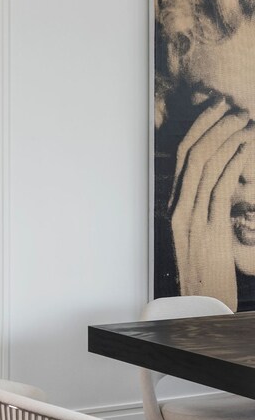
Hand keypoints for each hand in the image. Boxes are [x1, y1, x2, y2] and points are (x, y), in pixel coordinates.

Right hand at [169, 97, 254, 310]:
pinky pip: (220, 189)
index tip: (214, 110)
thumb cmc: (203, 278)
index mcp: (174, 208)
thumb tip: (215, 180)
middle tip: (233, 109)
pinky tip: (245, 149)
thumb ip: (201, 209)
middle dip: (212, 126)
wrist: (199, 310)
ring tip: (244, 124)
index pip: (181, 158)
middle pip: (191, 156)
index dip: (199, 129)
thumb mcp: (197, 238)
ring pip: (204, 167)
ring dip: (227, 140)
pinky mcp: (209, 232)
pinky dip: (233, 164)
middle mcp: (178, 210)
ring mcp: (192, 220)